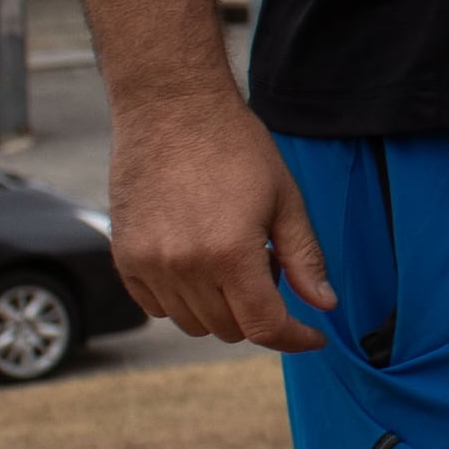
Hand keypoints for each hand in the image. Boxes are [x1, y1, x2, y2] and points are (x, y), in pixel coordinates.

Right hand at [108, 86, 330, 351]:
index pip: (264, 327)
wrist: (172, 109)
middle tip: (268, 267)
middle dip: (259, 314)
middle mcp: (182, 266)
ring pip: (192, 323)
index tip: (313, 336)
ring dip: (221, 308)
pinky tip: (200, 262)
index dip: (294, 339)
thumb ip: (304, 259)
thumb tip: (325, 305)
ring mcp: (147, 263)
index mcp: (229, 254)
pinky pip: (155, 306)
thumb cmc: (236, 148)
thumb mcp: (286, 200)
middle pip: (229, 329)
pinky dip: (183, 299)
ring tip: (233, 257)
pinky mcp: (124, 256)